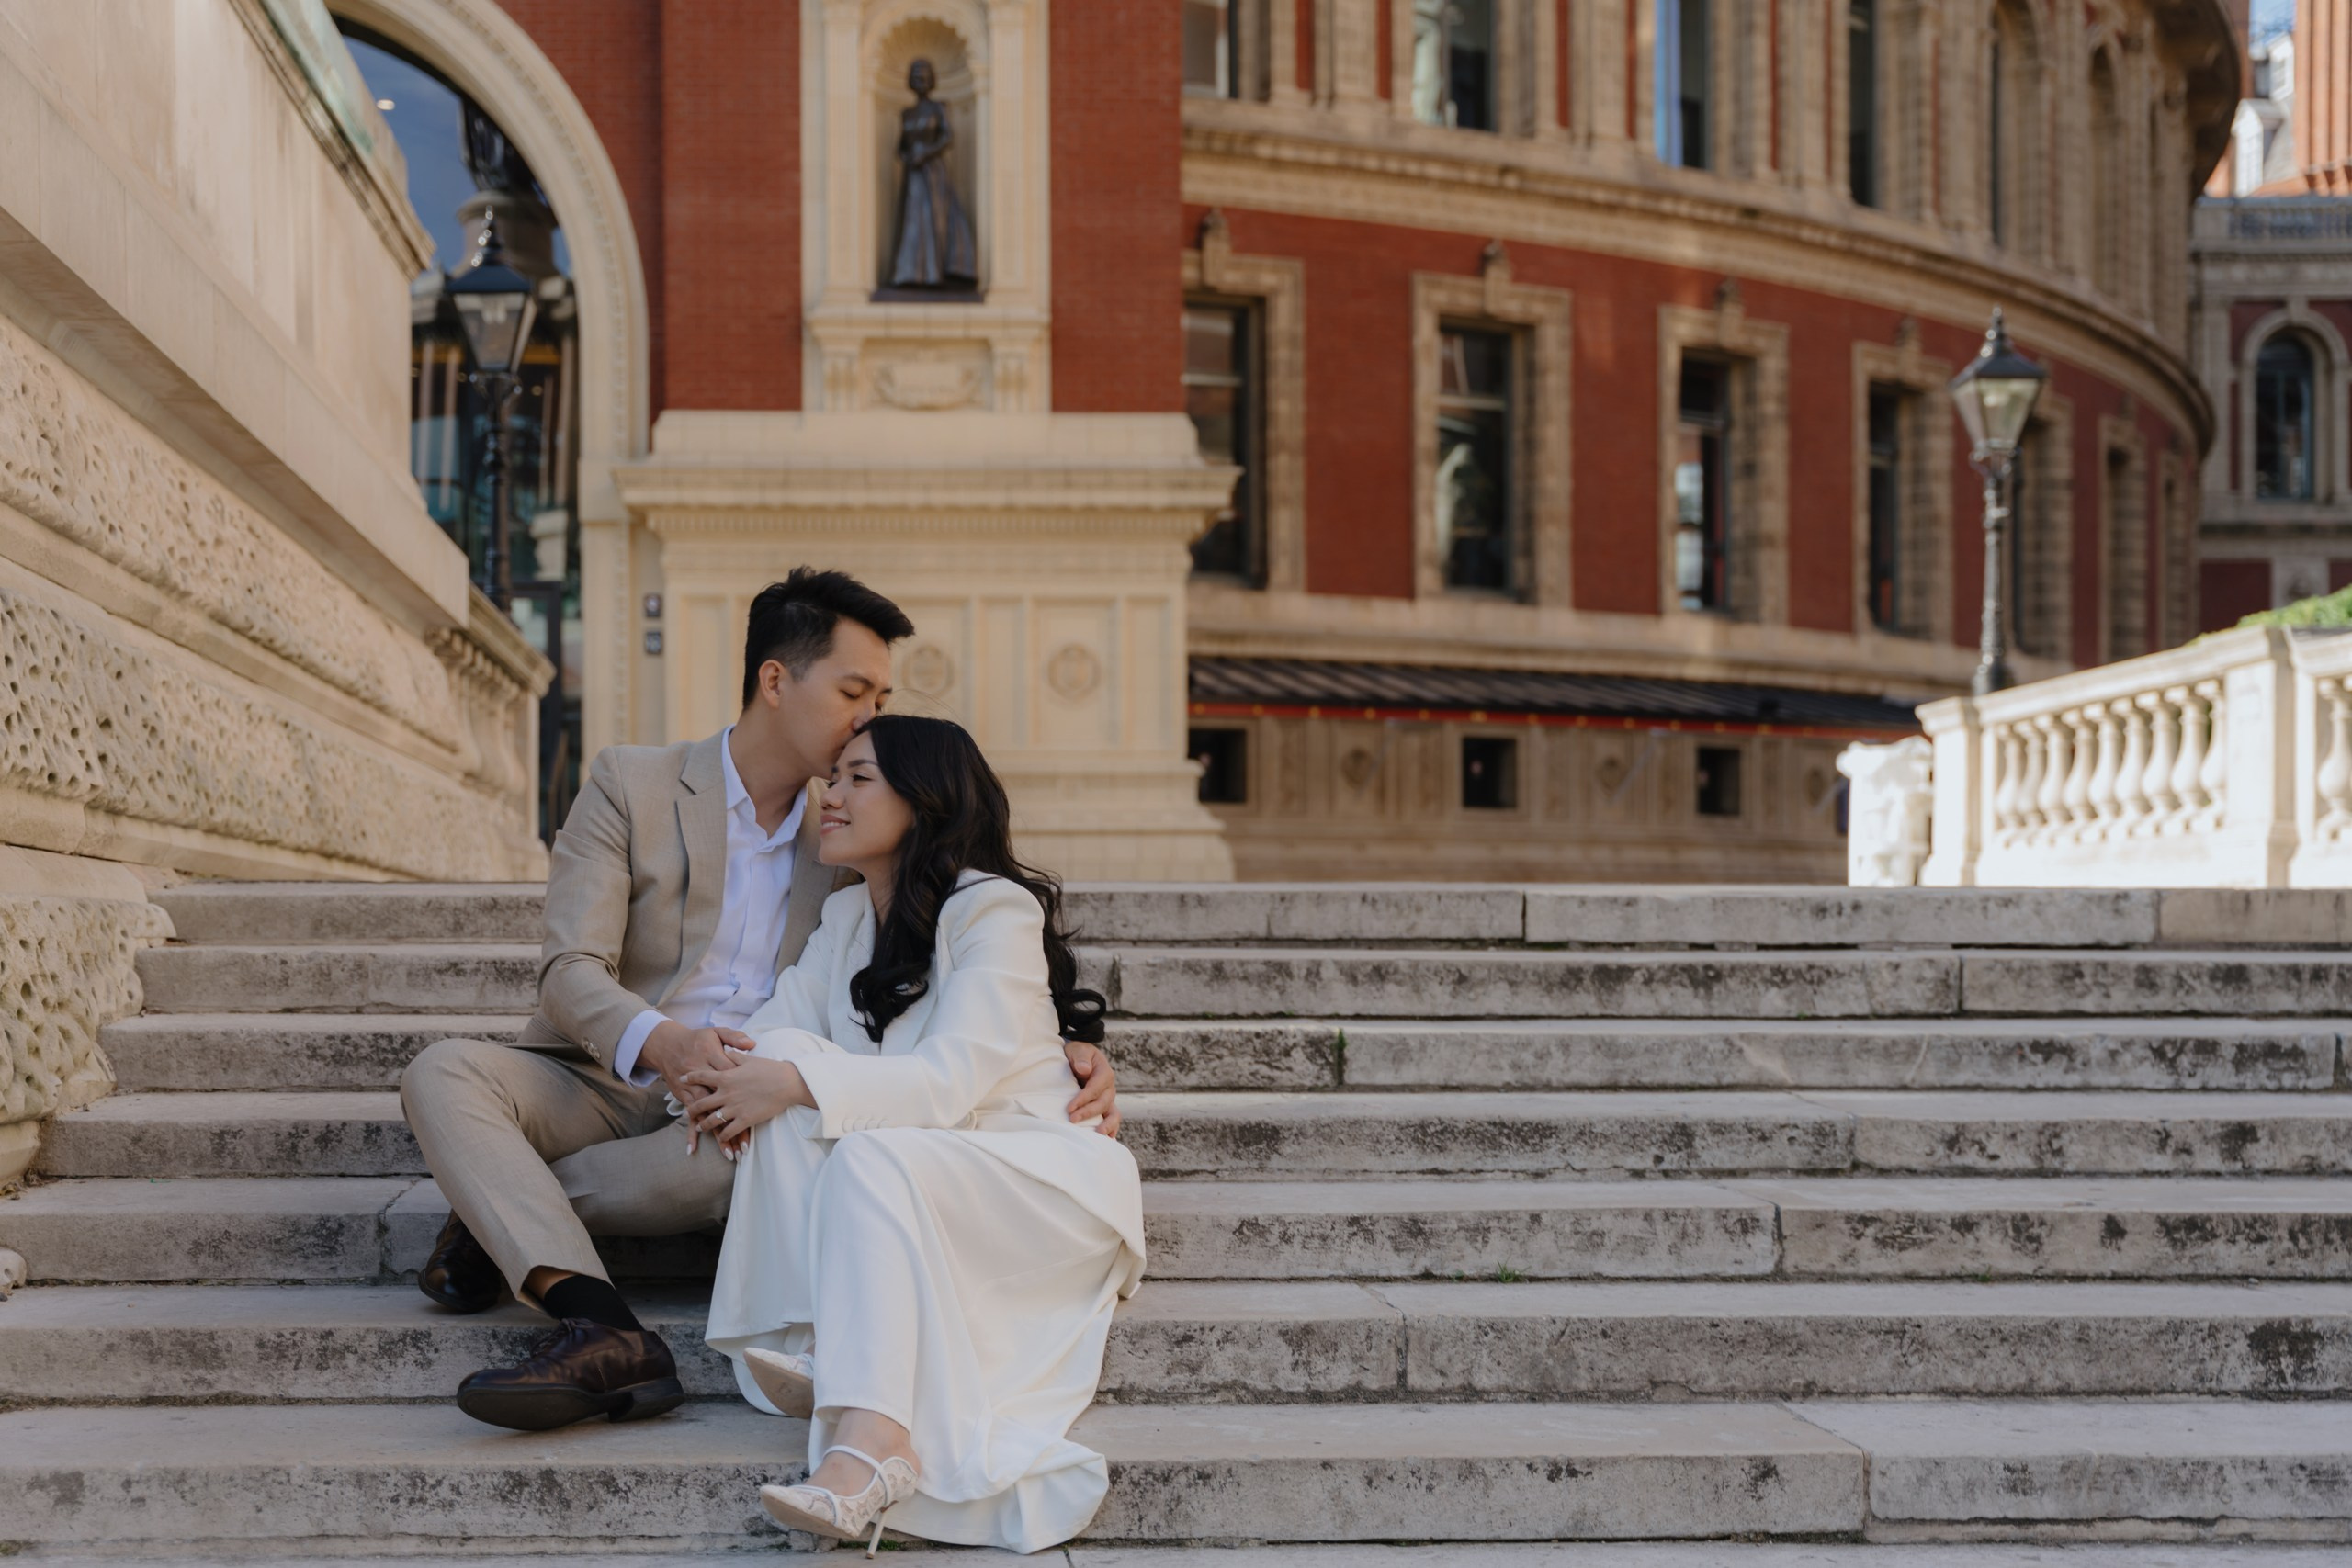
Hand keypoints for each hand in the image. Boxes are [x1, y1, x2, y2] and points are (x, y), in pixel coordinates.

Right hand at [640, 1024, 751, 1152]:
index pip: (734, 1081)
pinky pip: (689, 1117)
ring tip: (729, 1154)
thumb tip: (752, 1043)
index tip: (761, 1111)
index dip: (746, 1096)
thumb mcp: (716, 1032)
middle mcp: (705, 1080)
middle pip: (722, 1105)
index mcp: (715, 1062)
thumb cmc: (698, 1039)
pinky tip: (692, 1149)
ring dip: (717, 1136)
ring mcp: (694, 1091)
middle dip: (734, 1127)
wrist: (669, 1044)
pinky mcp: (684, 1097)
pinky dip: (689, 1133)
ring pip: (708, 1117)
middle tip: (746, 1147)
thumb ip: (735, 1037)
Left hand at [681, 1054, 809, 1153]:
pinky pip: (728, 1131)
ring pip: (712, 1120)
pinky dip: (723, 1136)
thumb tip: (725, 1050)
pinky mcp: (745, 1120)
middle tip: (686, 1112)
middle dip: (692, 1109)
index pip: (702, 1077)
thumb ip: (734, 1056)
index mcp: (726, 1077)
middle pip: (702, 1103)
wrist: (788, 1083)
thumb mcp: (749, 1059)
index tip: (682, 1079)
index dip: (690, 1078)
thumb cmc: (770, 1069)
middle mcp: (726, 1094)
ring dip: (704, 1125)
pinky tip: (721, 1137)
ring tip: (700, 1127)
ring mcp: (735, 1108)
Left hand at [1064, 1041, 1119, 1138]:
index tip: (1069, 1108)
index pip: (1094, 1088)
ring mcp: (1108, 1098)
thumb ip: (1081, 1058)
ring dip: (1106, 1125)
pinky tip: (1107, 1140)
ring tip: (1099, 1135)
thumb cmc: (1077, 1053)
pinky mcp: (1105, 1106)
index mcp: (1104, 1073)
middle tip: (1072, 1120)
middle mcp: (1109, 1087)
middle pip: (1102, 1103)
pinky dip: (1111, 1129)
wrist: (1080, 1057)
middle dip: (1088, 1113)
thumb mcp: (1078, 1049)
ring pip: (1112, 1114)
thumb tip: (1084, 1069)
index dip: (1083, 1099)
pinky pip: (1111, 1119)